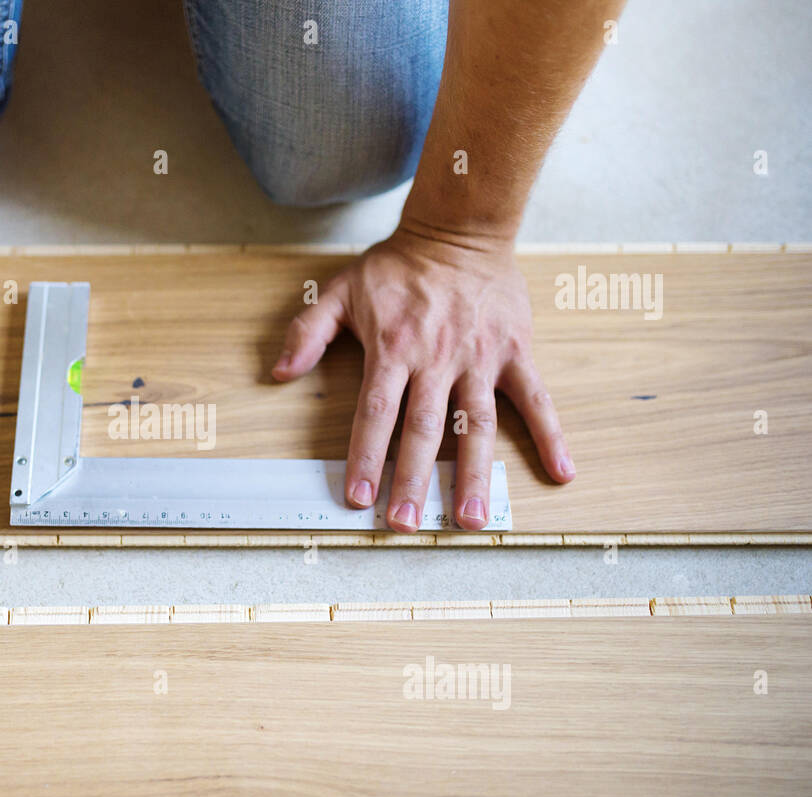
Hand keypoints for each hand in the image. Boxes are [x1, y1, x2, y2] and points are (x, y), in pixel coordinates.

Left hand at [272, 223, 574, 531]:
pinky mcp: (515, 352)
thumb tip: (278, 372)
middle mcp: (437, 359)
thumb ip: (307, 333)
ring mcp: (479, 359)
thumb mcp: (339, 291)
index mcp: (394, 350)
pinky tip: (560, 472)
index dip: (366, 457)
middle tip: (405, 523)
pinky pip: (536, 398)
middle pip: (423, 429)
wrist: (458, 231)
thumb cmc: (396, 267)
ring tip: (472, 520)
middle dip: (413, 480)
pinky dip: (550, 434)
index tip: (359, 497)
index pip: (376, 413)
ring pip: (477, 425)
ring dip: (474, 474)